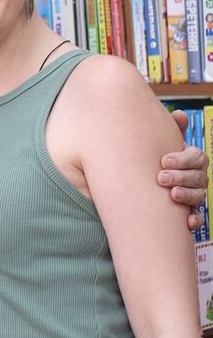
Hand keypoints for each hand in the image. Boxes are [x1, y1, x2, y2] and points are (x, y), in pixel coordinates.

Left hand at [159, 110, 209, 231]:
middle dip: (181, 176)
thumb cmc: (151, 158)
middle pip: (199, 176)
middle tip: (161, 178)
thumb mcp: (157, 143)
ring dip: (188, 196)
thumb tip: (179, 115)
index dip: (183, 159)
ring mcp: (194, 195)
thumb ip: (169, 130)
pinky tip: (187, 221)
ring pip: (199, 196)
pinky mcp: (188, 212)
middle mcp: (196, 177)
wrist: (138, 183)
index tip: (163, 160)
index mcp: (191, 159)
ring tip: (172, 195)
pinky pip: (198, 218)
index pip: (198, 157)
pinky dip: (194, 220)